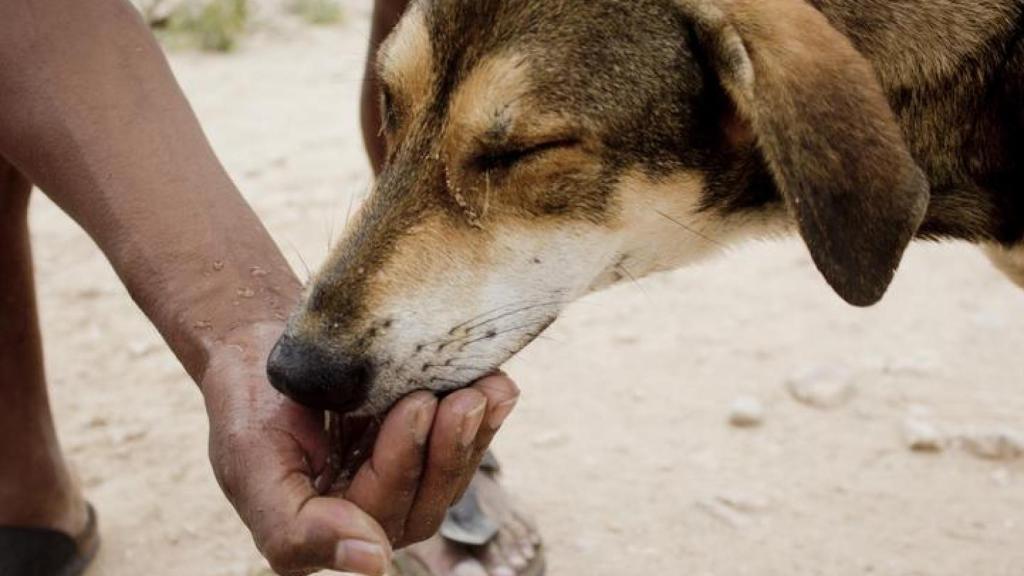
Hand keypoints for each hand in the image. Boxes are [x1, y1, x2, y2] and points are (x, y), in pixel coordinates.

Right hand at [201, 322, 519, 574]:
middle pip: (424, 502)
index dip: (402, 461)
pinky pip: (463, 448)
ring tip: (487, 391)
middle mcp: (370, 516)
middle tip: (462, 398)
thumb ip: (295, 529)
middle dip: (446, 449)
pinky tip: (499, 390)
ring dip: (473, 437)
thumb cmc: (250, 408)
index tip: (415, 405)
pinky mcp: (425, 450)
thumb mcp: (252, 465)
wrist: (261, 353)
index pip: (378, 512)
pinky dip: (485, 420)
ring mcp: (403, 482)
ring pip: (451, 478)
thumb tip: (373, 563)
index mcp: (325, 534)